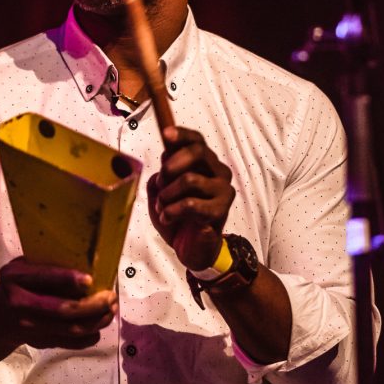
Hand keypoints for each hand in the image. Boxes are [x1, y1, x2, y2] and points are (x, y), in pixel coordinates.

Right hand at [0, 258, 117, 349]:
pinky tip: (99, 325)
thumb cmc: (19, 284)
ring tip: (111, 310)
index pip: (42, 279)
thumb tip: (90, 262)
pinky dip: (90, 335)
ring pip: (71, 328)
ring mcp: (29, 327)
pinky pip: (71, 343)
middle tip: (111, 297)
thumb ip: (46, 266)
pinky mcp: (40, 342)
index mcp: (14, 278)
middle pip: (63, 309)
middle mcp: (20, 304)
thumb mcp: (23, 267)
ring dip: (97, 320)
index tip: (90, 279)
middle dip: (93, 304)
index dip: (67, 279)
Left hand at [147, 126, 234, 270]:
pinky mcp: (220, 211)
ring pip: (190, 179)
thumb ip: (161, 176)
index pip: (196, 141)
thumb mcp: (162, 193)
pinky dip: (172, 211)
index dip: (182, 135)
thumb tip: (162, 166)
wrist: (192, 249)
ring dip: (167, 195)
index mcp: (205, 164)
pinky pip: (190, 204)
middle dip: (171, 165)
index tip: (166, 135)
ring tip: (162, 207)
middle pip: (198, 152)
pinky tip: (168, 218)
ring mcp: (223, 191)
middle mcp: (218, 173)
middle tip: (161, 182)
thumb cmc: (179, 218)